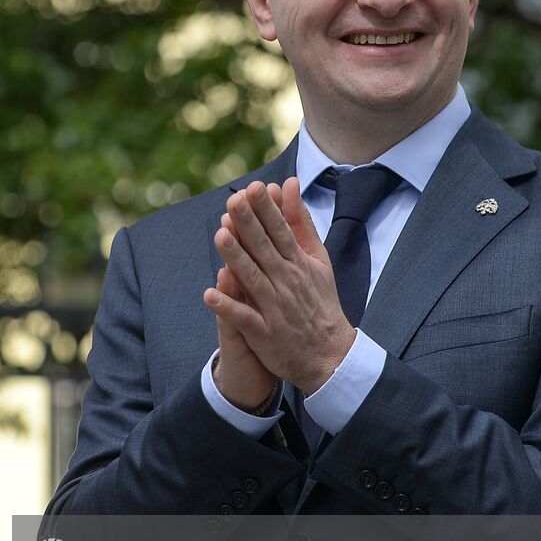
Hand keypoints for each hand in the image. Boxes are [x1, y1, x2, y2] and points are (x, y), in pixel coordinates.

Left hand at [206, 178, 354, 393]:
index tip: (254, 187)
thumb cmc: (319, 301)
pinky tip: (209, 294)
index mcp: (298, 263)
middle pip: (264, 250)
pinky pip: (243, 318)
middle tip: (233, 201)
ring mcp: (275, 308)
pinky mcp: (264, 333)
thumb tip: (288, 184)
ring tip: (220, 237)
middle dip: (249, 225)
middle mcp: (287, 282)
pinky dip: (227, 306)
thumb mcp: (317, 259)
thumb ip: (300, 221)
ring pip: (253, 279)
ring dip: (236, 259)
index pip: (280, 232)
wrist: (330, 355)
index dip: (266, 210)